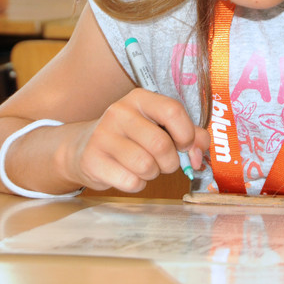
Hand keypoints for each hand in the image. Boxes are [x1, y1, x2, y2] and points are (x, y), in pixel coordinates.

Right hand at [66, 88, 207, 191]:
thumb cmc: (131, 138)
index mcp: (140, 99)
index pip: (173, 111)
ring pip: (146, 165)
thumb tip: (200, 150)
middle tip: (163, 162)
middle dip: (170, 162)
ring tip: (144, 167)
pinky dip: (137, 184)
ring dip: (153, 174)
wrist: (83, 148)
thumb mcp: (158, 126)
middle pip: (161, 145)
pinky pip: (130, 181)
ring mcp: (103, 136)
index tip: (185, 146)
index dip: (187, 134)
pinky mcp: (93, 160)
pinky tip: (128, 174)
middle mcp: (119, 112)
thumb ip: (187, 133)